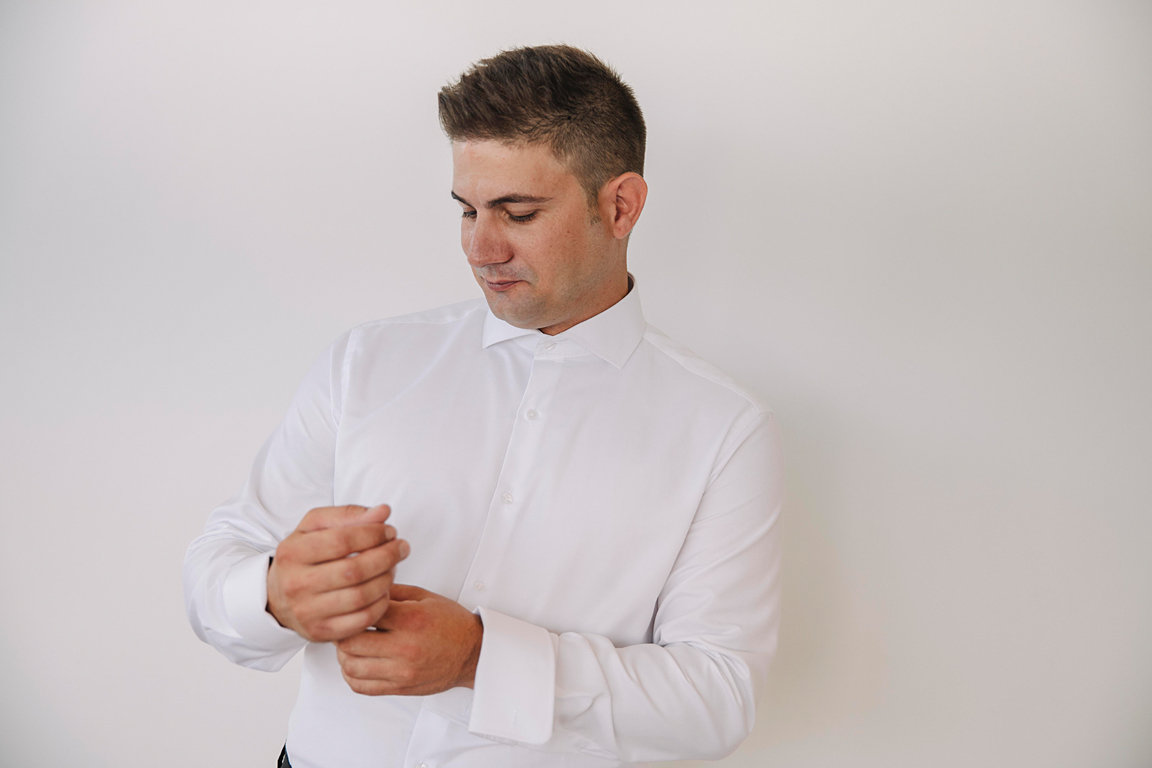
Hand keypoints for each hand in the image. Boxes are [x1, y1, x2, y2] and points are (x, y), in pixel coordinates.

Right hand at [267, 504, 409, 642]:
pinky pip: (362, 620)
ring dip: (387, 579)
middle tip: (401, 548)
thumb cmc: (302, 557)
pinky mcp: (321, 632)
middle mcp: (296, 584)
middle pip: (354, 570)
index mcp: (293, 552)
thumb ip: (348, 514)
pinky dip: (381, 604)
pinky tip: (385, 590)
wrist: (277, 597)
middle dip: (386, 556)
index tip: (390, 530)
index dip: (373, 534)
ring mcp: (308, 612)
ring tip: (394, 566)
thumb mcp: (315, 527)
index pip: (342, 540)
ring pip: (361, 596)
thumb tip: (383, 511)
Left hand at [335, 584, 483, 695]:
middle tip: (346, 625)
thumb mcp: (425, 597)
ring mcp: (401, 671)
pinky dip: (351, 676)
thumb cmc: (452, 624)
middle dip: (343, 631)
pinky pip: (361, 687)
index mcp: (411, 620)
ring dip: (344, 655)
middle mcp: (404, 647)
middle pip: (350, 642)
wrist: (473, 654)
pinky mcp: (399, 687)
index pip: (364, 612)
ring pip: (351, 667)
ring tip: (351, 645)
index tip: (353, 604)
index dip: (353, 606)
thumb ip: (393, 591)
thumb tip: (366, 586)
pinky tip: (357, 664)